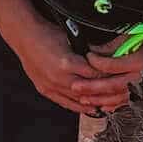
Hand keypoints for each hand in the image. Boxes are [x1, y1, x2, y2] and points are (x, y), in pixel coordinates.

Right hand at [7, 15, 134, 118]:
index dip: (108, 77)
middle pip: (88, 90)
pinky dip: (77, 106)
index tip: (117, 79)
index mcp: (67, 63)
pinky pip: (64, 102)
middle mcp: (59, 78)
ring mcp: (51, 86)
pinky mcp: (45, 90)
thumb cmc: (47, 33)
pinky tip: (87, 108)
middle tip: (116, 95)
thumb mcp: (72, 39)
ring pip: (77, 100)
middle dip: (103, 93)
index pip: (95, 75)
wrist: (24, 37)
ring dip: (92, 103)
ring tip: (106, 104)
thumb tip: (103, 60)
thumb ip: (86, 52)